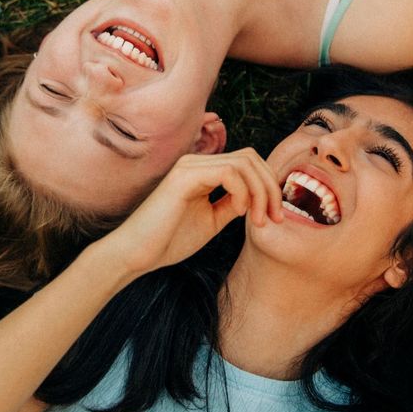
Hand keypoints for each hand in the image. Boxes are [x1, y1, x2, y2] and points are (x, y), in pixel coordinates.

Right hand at [101, 148, 282, 276]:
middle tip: (276, 218)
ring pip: (244, 162)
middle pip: (251, 157)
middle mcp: (196, 163)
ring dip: (260, 191)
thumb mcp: (212, 220)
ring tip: (260, 220)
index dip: (268, 185)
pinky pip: (228, 173)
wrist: (136, 254)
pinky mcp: (184, 177)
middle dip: (270, 187)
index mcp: (202, 171)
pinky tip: (239, 213)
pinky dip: (242, 192)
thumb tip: (257, 198)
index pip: (248, 162)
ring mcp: (189, 166)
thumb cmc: (169, 240)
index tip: (275, 217)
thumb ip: (233, 205)